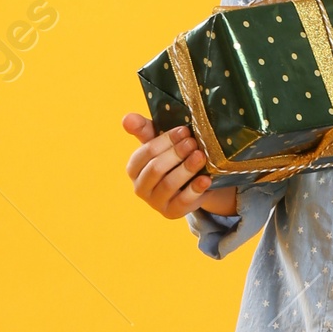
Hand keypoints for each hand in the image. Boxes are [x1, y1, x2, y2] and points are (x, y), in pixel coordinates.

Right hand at [122, 114, 237, 217]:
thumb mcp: (159, 142)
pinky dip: (195, 190)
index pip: (146, 152)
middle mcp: (140, 187)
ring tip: (201, 156)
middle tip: (194, 143)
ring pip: (169, 185)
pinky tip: (206, 179)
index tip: (184, 130)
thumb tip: (126, 118)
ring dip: (186, 169)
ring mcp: (155, 202)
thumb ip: (144, 129)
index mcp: (134, 168)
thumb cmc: (170, 157)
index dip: (166, 141)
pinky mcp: (171, 213)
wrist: (190, 182)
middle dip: (176, 154)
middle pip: (156, 169)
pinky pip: (182, 202)